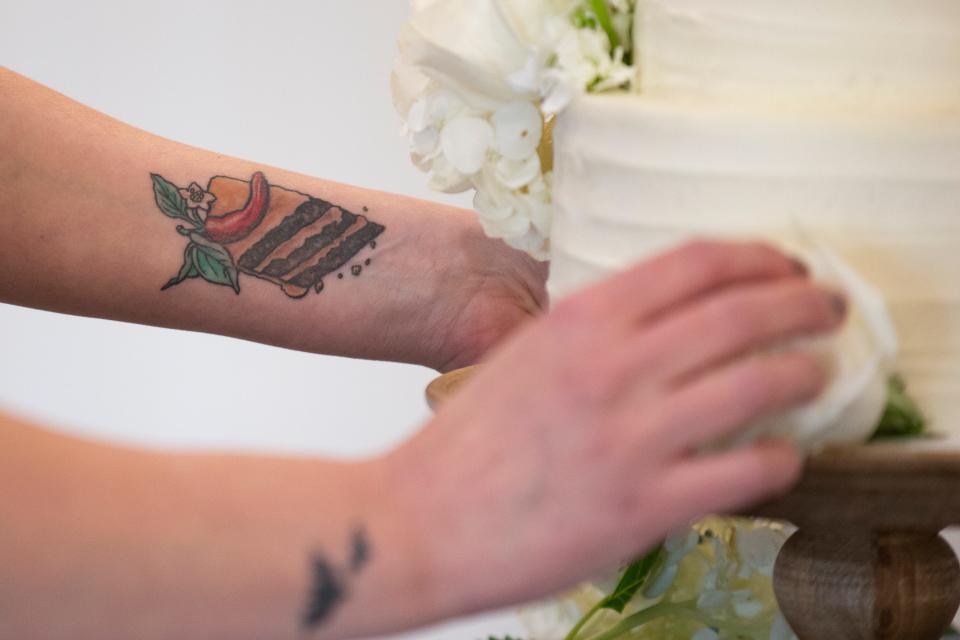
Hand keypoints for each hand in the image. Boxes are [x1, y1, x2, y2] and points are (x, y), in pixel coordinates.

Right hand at [389, 241, 845, 619]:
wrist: (417, 521)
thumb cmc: (468, 443)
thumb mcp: (526, 357)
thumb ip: (597, 334)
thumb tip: (672, 324)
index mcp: (581, 320)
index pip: (696, 262)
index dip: (758, 256)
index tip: (786, 264)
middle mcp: (613, 367)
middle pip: (741, 312)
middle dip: (802, 302)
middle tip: (828, 307)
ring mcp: (632, 438)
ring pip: (759, 384)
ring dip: (805, 373)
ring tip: (818, 373)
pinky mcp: (644, 506)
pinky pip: (746, 473)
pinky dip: (782, 459)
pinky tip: (786, 457)